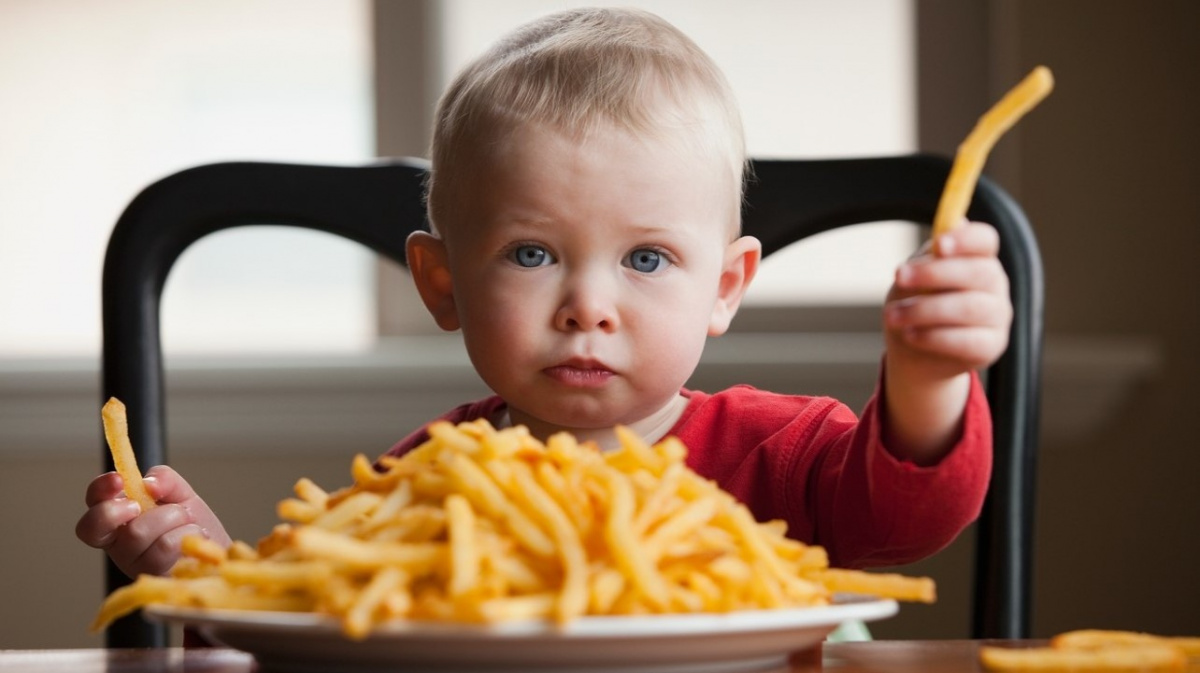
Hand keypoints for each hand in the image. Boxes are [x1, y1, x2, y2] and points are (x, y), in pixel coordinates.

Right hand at [75, 465, 230, 578]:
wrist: (217, 553)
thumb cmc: (191, 523)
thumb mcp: (179, 492)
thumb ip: (163, 479)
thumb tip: (149, 485)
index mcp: (119, 521)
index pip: (92, 507)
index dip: (98, 491)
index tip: (118, 480)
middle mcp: (119, 545)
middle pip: (107, 522)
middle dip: (146, 508)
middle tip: (165, 509)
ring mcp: (135, 564)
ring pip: (140, 532)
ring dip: (175, 518)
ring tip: (187, 522)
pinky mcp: (153, 576)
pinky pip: (165, 546)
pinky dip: (188, 532)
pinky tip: (195, 536)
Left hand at [884, 221, 1011, 380]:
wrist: (914, 351)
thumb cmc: (916, 303)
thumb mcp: (916, 276)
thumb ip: (932, 256)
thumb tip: (955, 222)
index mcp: (979, 258)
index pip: (985, 240)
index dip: (966, 239)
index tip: (939, 244)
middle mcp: (995, 284)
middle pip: (978, 271)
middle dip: (934, 273)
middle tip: (899, 276)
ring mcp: (998, 316)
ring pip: (970, 307)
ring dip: (924, 309)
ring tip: (892, 315)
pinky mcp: (992, 346)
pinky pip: (968, 341)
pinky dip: (934, 337)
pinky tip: (910, 335)